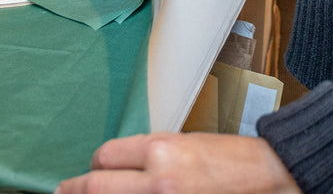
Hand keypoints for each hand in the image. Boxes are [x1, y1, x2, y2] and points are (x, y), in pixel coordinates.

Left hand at [56, 132, 300, 193]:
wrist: (268, 179)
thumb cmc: (231, 160)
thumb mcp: (185, 143)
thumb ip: (149, 155)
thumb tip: (115, 168)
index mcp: (162, 150)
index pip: (105, 157)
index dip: (96, 164)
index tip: (94, 169)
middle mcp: (158, 181)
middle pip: (96, 187)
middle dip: (76, 190)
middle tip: (64, 192)